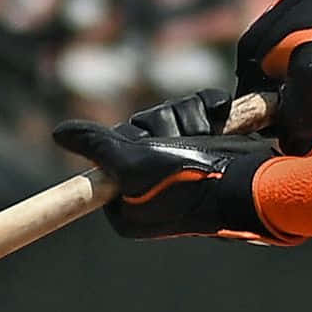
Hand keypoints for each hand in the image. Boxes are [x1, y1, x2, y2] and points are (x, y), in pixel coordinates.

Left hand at [55, 93, 285, 241]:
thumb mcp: (132, 163)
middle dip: (166, 126)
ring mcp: (182, 167)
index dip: (135, 139)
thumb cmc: (187, 182)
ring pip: (171, 117)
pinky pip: (199, 113)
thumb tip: (59, 133)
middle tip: (181, 145)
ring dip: (190, 118)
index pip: (117, 147)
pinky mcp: (209, 150)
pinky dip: (210, 110)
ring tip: (208, 135)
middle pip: (144, 127)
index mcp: (128, 201)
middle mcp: (152, 185)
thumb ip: (97, 146)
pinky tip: (222, 117)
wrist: (252, 186)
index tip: (149, 149)